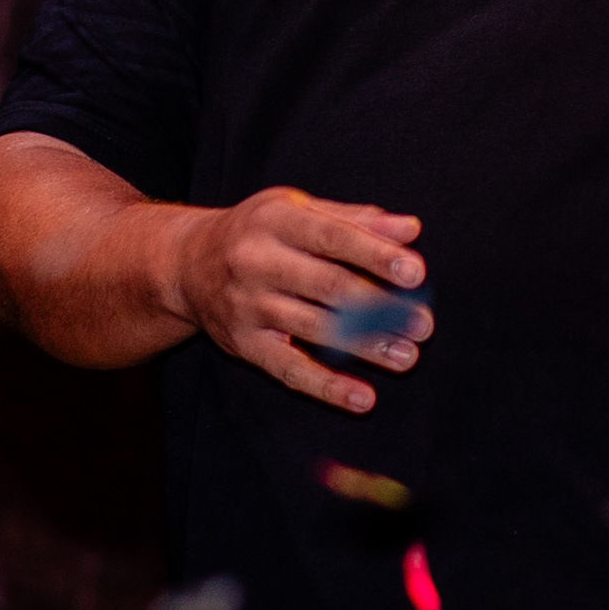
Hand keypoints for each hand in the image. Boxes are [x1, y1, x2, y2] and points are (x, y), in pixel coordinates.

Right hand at [166, 187, 429, 413]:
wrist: (186, 264)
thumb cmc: (260, 232)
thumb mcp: (299, 211)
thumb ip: (355, 220)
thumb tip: (411, 230)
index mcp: (276, 220)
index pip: (332, 236)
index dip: (374, 254)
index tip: (415, 272)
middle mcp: (257, 262)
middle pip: (326, 287)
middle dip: (379, 308)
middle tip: (423, 325)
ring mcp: (247, 306)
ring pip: (314, 330)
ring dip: (364, 346)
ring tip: (407, 357)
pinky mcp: (244, 345)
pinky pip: (290, 370)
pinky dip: (327, 386)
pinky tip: (363, 398)